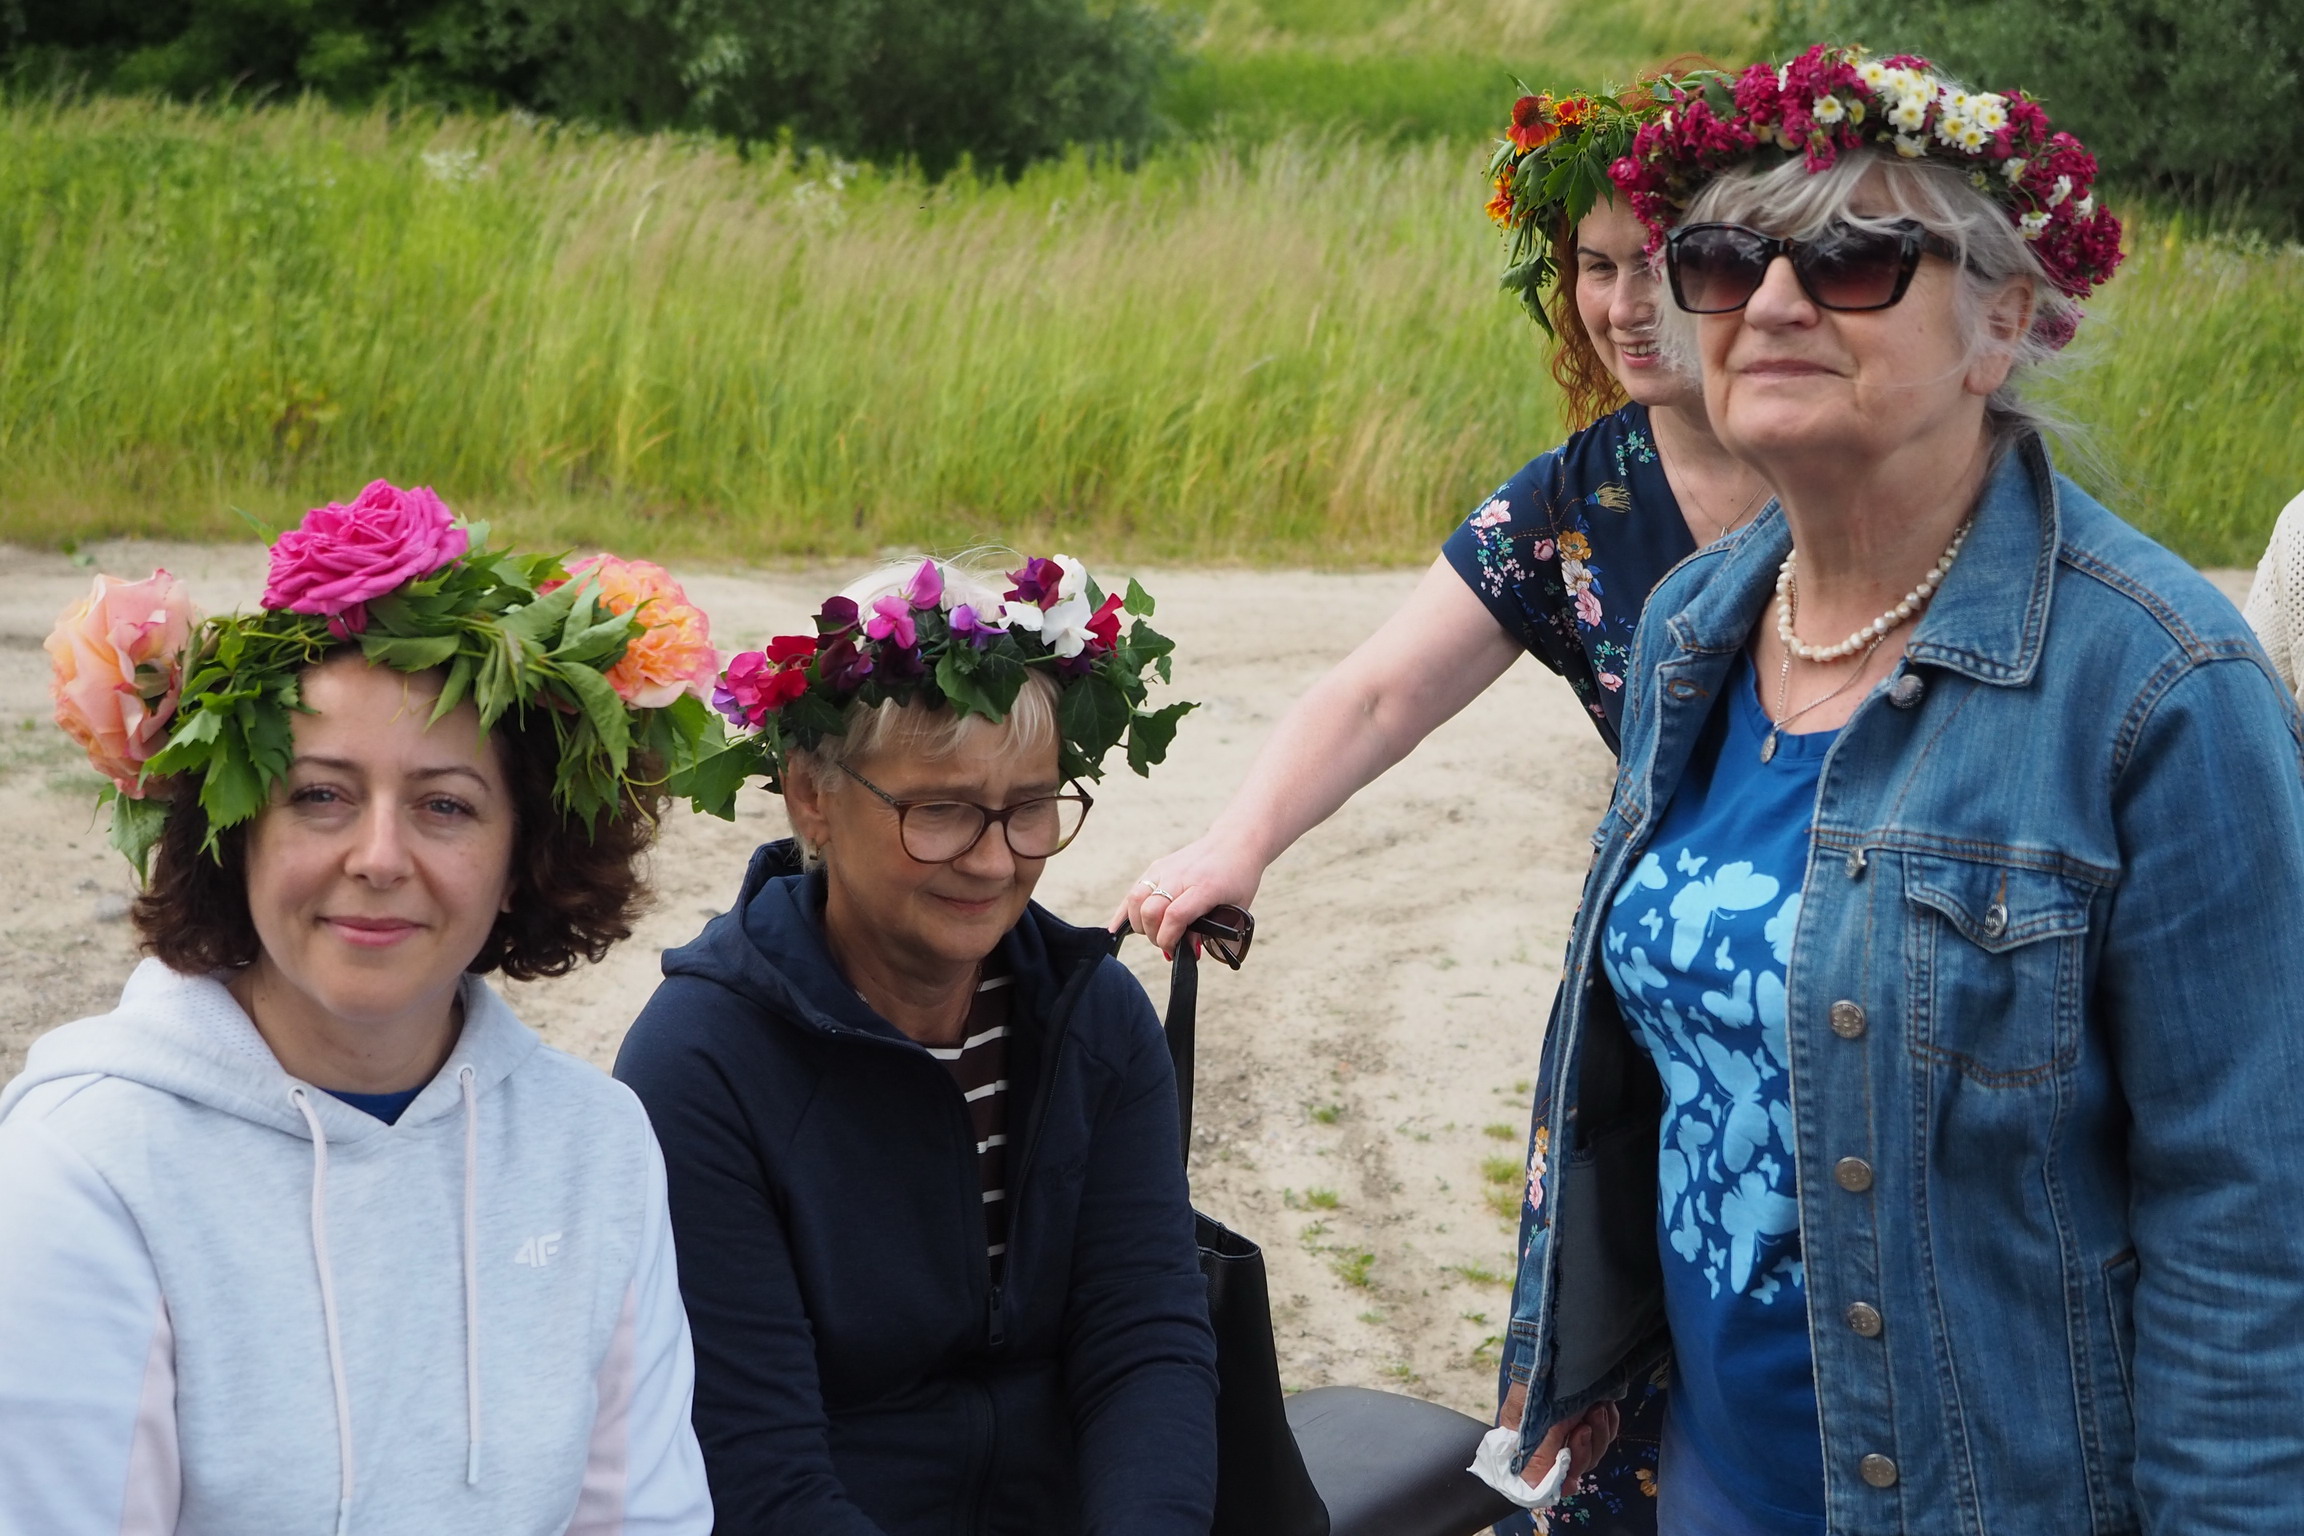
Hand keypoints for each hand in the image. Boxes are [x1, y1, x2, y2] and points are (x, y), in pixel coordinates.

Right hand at [1110, 829, 1264, 953]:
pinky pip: (1133, 891)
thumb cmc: (1239, 878)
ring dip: (1139, 923)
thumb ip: (1212, 930)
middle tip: (1167, 944)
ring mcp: (1165, 869)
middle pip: (1151, 909)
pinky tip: (1115, 928)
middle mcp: (1181, 875)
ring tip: (1153, 933)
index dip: (1169, 938)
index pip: (1175, 915)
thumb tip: (1188, 951)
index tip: (1174, 950)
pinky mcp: (1156, 867)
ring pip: (1136, 899)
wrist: (1234, 842)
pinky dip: (1124, 911)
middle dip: (1154, 935)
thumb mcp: (1236, 908)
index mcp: (1205, 886)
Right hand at [1498, 1380, 1619, 1488]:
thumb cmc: (1545, 1374)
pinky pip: (1605, 1433)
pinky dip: (1607, 1423)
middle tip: (1582, 1427)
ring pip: (1593, 1451)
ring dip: (1598, 1433)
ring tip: (1595, 1408)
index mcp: (1526, 1437)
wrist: (1571, 1338)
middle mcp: (1548, 1434)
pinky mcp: (1591, 1414)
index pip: (1540, 1474)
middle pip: (1572, 1465)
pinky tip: (1603, 1404)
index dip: (1556, 1480)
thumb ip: (1537, 1454)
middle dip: (1583, 1450)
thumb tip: (1530, 1489)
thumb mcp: (1538, 1415)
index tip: (1570, 1479)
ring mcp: (1571, 1423)